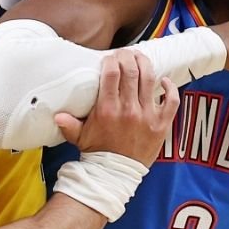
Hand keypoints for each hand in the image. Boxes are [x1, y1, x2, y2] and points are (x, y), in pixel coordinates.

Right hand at [54, 50, 179, 166]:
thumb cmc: (98, 152)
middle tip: (126, 54)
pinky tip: (164, 80)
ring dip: (146, 64)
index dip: (112, 60)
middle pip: (131, 71)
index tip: (110, 57)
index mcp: (107, 109)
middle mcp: (128, 109)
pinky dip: (170, 87)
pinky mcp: (161, 124)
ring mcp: (147, 116)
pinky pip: (172, 100)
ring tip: (141, 59)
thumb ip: (68, 124)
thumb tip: (57, 114)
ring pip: (150, 79)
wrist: (116, 174)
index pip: (111, 73)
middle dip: (128, 57)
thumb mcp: (79, 137)